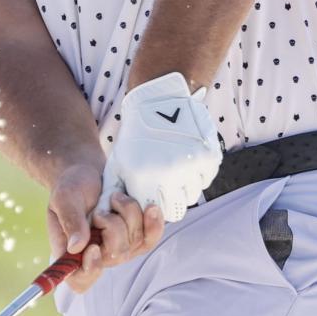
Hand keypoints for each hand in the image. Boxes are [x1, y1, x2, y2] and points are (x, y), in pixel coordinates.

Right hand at [46, 155, 165, 293]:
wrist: (89, 173)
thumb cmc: (71, 187)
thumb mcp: (64, 198)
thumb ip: (70, 220)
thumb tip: (76, 247)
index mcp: (71, 253)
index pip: (80, 280)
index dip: (90, 271)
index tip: (93, 248)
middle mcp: (97, 256)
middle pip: (115, 256)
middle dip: (113, 226)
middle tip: (101, 208)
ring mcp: (119, 248)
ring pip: (135, 243)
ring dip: (129, 215)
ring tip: (116, 197)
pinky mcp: (136, 237)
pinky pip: (150, 239)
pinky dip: (153, 223)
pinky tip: (151, 208)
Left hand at [101, 71, 223, 223]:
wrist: (160, 101)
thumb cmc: (135, 135)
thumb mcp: (117, 161)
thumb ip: (113, 190)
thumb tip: (108, 215)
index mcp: (143, 178)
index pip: (154, 212)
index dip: (154, 205)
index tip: (152, 193)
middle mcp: (169, 175)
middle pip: (177, 208)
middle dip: (171, 199)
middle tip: (166, 183)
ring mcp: (191, 166)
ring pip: (193, 194)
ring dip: (185, 186)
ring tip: (175, 166)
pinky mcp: (208, 157)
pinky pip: (206, 178)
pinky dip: (198, 173)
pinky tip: (186, 157)